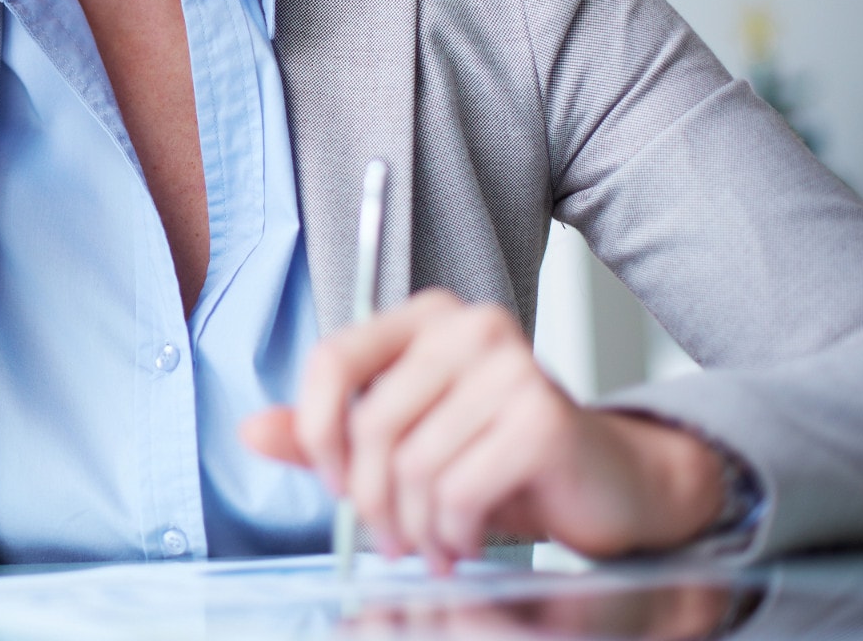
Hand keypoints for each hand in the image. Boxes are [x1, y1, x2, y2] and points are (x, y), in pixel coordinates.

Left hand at [240, 289, 727, 571]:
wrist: (611, 484)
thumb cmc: (503, 458)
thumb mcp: (405, 444)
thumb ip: (329, 434)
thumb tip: (251, 429)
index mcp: (424, 318)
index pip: (333, 360)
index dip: (317, 431)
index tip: (334, 480)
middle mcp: (467, 325)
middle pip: (371, 423)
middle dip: (370, 499)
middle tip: (388, 537)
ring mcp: (511, 364)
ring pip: (413, 463)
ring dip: (414, 524)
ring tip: (431, 543)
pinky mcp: (542, 415)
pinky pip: (459, 487)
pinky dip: (453, 529)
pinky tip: (465, 538)